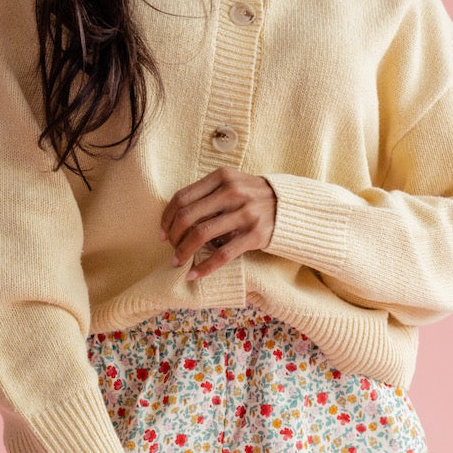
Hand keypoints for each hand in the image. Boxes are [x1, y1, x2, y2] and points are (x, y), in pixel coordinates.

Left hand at [159, 167, 277, 280]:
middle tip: (170, 248)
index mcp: (222, 177)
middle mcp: (232, 192)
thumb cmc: (253, 197)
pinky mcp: (255, 234)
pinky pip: (223, 254)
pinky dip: (204, 267)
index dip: (167, 217)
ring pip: (201, 235)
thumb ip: (207, 195)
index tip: (161, 232)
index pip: (182, 197)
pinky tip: (194, 275)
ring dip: (183, 252)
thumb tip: (175, 218)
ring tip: (177, 261)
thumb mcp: (232, 184)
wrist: (290, 206)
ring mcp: (245, 213)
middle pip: (188, 216)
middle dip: (173, 236)